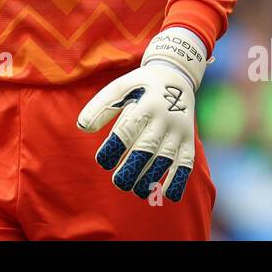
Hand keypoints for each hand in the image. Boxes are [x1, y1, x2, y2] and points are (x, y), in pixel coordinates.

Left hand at [77, 27, 210, 201]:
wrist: (176, 76)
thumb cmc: (140, 86)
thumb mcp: (120, 87)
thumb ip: (100, 107)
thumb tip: (82, 127)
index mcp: (145, 104)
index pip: (128, 130)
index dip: (114, 148)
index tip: (103, 161)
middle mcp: (165, 117)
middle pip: (147, 148)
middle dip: (132, 169)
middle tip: (118, 183)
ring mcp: (180, 130)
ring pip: (165, 159)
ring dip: (151, 178)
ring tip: (135, 190)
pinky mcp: (189, 140)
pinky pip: (186, 163)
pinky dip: (177, 180)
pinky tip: (165, 195)